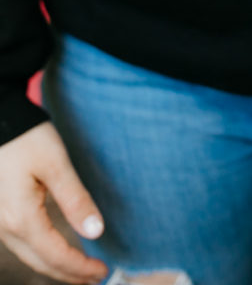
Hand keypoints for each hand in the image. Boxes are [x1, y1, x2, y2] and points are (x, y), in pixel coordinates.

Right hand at [0, 122, 108, 283]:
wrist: (0, 121)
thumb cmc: (26, 138)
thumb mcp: (56, 164)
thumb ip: (75, 199)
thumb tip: (96, 232)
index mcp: (22, 218)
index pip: (56, 256)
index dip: (80, 268)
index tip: (103, 271)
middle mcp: (7, 227)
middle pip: (41, 263)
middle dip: (70, 274)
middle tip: (97, 277)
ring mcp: (1, 222)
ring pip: (30, 256)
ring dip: (56, 266)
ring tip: (82, 270)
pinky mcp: (1, 213)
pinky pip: (23, 244)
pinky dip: (43, 253)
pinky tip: (56, 250)